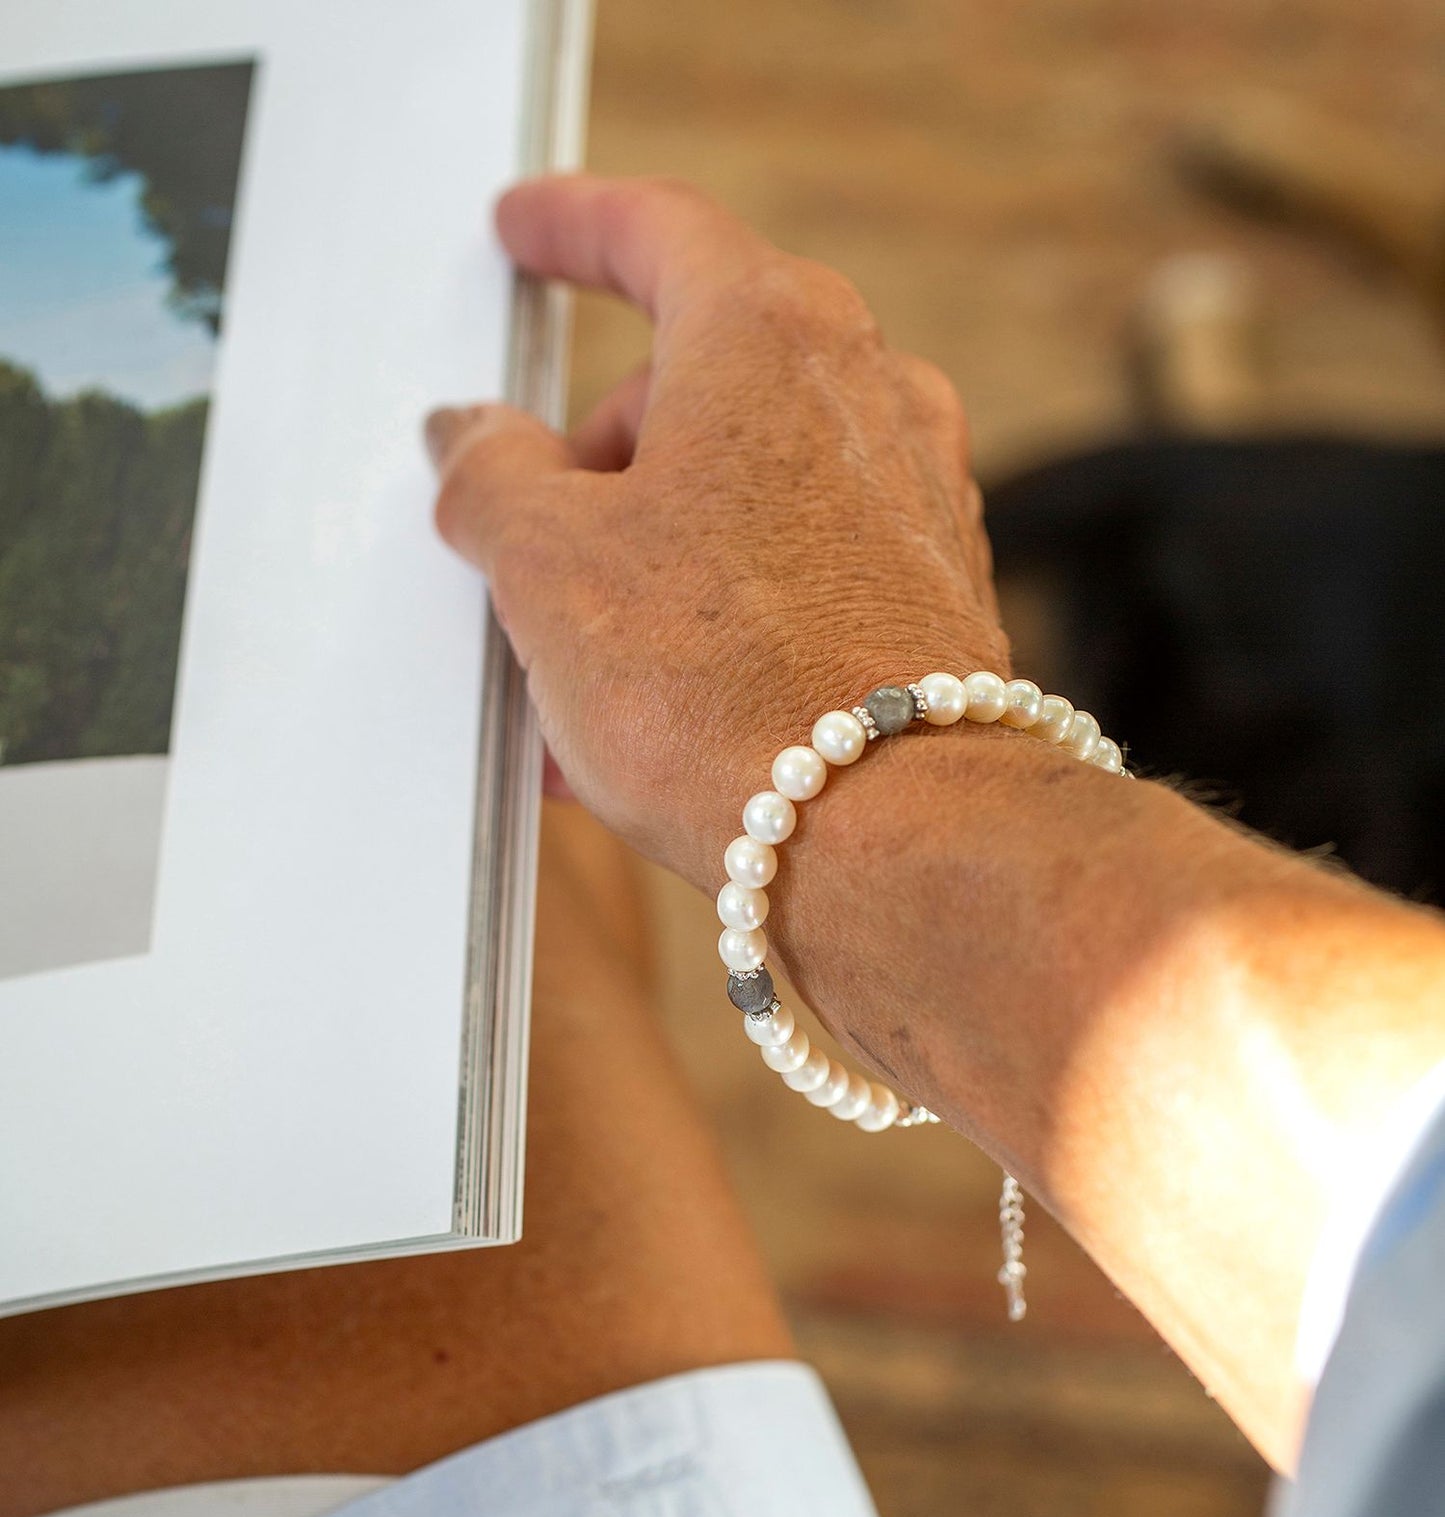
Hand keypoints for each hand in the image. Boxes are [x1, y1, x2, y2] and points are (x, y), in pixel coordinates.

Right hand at [427, 174, 1004, 889]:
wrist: (891, 836)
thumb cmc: (732, 690)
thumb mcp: (546, 566)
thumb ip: (490, 475)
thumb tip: (474, 442)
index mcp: (767, 336)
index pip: (654, 230)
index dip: (569, 226)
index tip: (525, 230)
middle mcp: (863, 394)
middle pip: (691, 384)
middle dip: (594, 463)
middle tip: (523, 545)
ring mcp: (911, 495)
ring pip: (735, 493)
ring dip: (639, 563)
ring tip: (565, 675)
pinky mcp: (928, 594)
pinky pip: (787, 573)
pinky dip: (708, 614)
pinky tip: (642, 708)